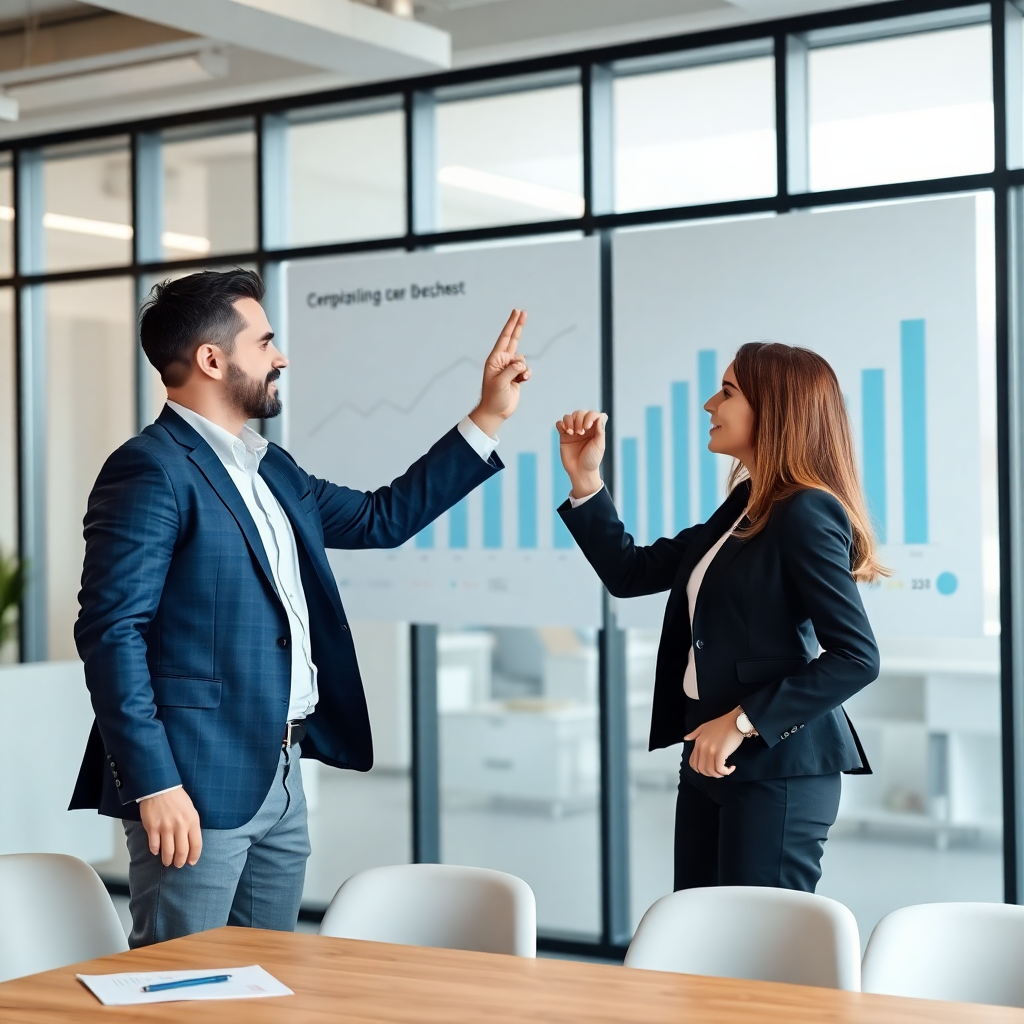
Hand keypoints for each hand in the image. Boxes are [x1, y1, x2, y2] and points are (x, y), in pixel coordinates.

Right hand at [138, 787, 202, 867]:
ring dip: (167, 860)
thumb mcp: (191, 810)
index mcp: (192, 821)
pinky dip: (155, 851)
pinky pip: (154, 846)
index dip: (194, 856)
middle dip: (180, 862)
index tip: (191, 862)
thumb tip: (191, 843)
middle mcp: (180, 826)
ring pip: (168, 852)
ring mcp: (166, 827)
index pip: (196, 845)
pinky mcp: (153, 827)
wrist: (160, 787)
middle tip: (178, 865)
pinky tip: (156, 851)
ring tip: (167, 862)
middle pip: (182, 851)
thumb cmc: (177, 798)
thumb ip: (192, 826)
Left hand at [469, 309, 529, 437]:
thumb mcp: (501, 383)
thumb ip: (512, 370)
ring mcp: (509, 368)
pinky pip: (526, 370)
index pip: (505, 338)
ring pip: (523, 361)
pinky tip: (522, 381)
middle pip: (513, 340)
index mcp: (495, 359)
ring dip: (524, 369)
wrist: (495, 412)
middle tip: (523, 312)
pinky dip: (526, 375)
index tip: (516, 312)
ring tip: (517, 379)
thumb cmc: (493, 398)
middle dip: (518, 327)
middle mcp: (502, 361)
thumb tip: (522, 364)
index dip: (511, 325)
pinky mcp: (516, 376)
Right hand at [556, 409, 606, 497]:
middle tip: (580, 433)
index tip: (587, 427)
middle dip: (579, 420)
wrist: (580, 471)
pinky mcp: (563, 435)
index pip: (593, 414)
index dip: (590, 416)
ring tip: (572, 433)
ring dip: (570, 422)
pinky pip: (560, 424)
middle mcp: (584, 428)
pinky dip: (561, 424)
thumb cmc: (592, 460)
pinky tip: (566, 432)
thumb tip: (600, 416)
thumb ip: (600, 430)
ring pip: (569, 416)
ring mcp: (573, 431)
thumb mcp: (599, 445)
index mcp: (594, 429)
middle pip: (580, 413)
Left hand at [684, 707, 745, 777]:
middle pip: (701, 769)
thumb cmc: (722, 723)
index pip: (693, 763)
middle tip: (719, 771)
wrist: (735, 721)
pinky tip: (732, 767)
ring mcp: (711, 751)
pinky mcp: (721, 753)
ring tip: (726, 770)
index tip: (709, 769)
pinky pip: (720, 769)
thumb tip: (686, 738)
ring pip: (711, 771)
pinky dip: (726, 772)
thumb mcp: (704, 726)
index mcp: (698, 742)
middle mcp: (702, 748)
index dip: (700, 770)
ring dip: (719, 774)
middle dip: (710, 774)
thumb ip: (694, 733)